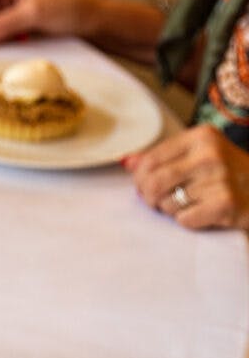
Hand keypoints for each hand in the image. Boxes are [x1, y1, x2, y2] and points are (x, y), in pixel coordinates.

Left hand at [125, 124, 248, 230]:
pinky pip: (184, 219)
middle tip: (156, 201)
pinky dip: (188, 220)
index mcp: (201, 137)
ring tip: (188, 203)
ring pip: (167, 203)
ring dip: (171, 209)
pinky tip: (202, 213)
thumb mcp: (200, 154)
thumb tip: (127, 162)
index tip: (144, 185)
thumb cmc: (229, 173)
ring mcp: (219, 180)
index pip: (150, 159)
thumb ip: (163, 156)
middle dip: (148, 196)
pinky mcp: (224, 204)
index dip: (140, 177)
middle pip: (153, 182)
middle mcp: (210, 155)